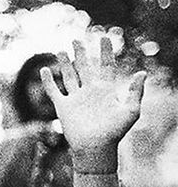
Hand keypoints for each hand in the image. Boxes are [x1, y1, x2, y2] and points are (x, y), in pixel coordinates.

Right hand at [40, 37, 145, 171]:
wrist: (95, 148)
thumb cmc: (115, 132)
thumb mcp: (131, 111)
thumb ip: (136, 92)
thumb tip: (142, 73)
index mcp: (106, 90)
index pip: (106, 66)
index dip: (106, 52)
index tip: (105, 38)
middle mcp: (90, 91)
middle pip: (85, 67)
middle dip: (82, 53)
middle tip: (77, 39)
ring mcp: (76, 99)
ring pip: (69, 76)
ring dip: (65, 63)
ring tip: (62, 50)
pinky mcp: (63, 107)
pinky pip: (54, 91)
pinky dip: (48, 81)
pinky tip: (45, 70)